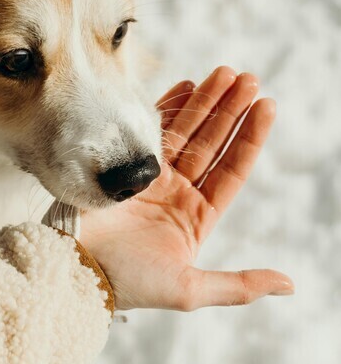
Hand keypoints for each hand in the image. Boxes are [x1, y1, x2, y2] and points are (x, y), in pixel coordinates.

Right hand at [79, 66, 293, 310]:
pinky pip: (151, 130)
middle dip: (230, 110)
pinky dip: (168, 108)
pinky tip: (185, 85)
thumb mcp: (190, 290)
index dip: (250, 138)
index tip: (266, 105)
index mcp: (196, 218)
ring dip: (205, 102)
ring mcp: (149, 177)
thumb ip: (239, 285)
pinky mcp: (121, 165)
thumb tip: (289, 285)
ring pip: (185, 132)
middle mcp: (176, 195)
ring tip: (225, 73)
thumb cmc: (129, 282)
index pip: (232, 171)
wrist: (74, 267)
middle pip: (212, 144)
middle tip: (248, 78)